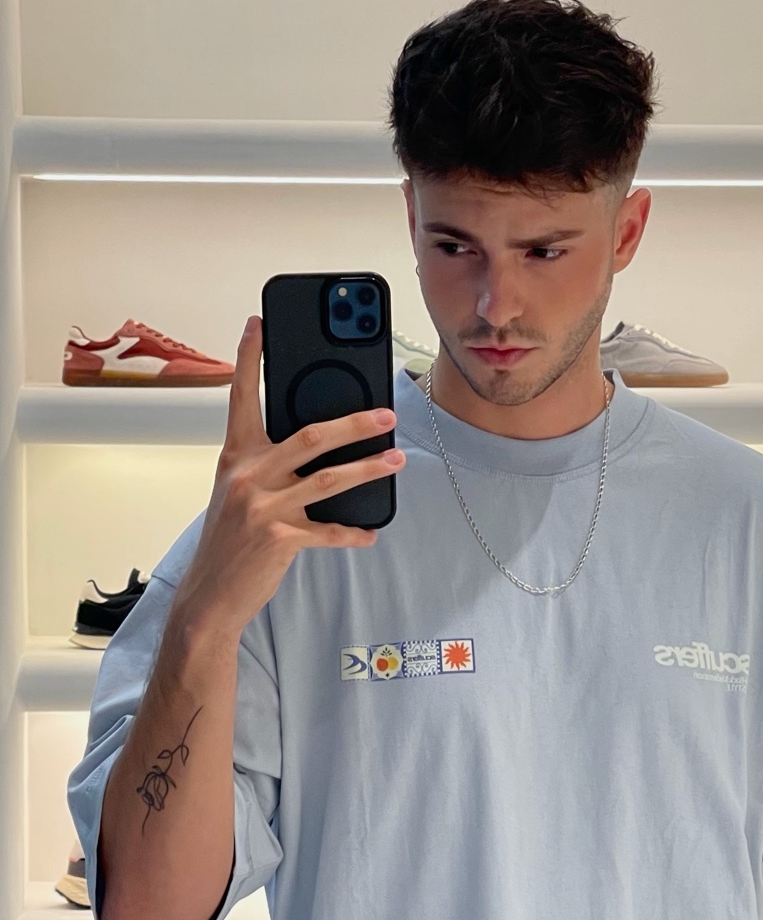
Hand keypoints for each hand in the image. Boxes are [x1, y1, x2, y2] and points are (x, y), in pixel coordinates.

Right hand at [174, 315, 404, 639]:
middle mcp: (248, 475)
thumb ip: (266, 464)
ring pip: (330, 478)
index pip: (240, 396)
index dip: (248, 358)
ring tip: (395, 460)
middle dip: (355, 423)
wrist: (209, 596)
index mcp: (235, 456)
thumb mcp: (237, 493)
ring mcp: (264, 507)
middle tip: (386, 415)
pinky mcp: (280, 538)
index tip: (257, 324)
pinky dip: (353, 532)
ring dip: (369, 468)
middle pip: (311, 435)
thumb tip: (313, 444)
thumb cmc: (228, 541)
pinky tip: (369, 532)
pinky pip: (330, 531)